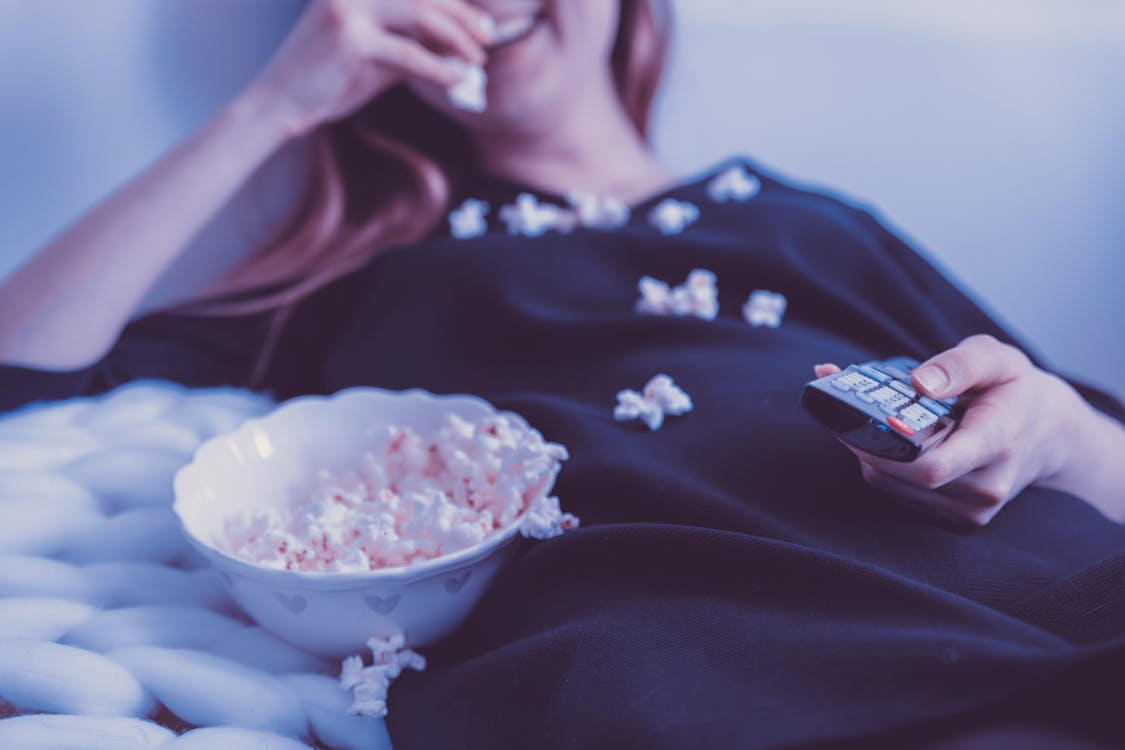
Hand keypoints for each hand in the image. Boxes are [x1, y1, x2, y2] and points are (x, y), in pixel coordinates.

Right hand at [242, 0, 494, 138]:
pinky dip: (439, 66)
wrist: (280, 104)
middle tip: (489, 36)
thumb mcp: (376, 58)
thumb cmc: (328, 81)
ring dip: (456, 37)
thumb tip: (456, 46)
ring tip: (478, 57)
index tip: (482, 22)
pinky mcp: (349, 39)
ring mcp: (348, 8)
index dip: (453, 3)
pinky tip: (458, 78)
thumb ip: (410, 44)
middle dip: (463, 15)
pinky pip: (408, 52)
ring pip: (420, 15)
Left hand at [816, 335, 1095, 525]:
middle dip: (864, 442)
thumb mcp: (997, 358)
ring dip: (868, 454)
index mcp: (997, 443)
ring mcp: (972, 510)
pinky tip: (888, 442)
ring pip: (892, 487)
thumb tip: (919, 382)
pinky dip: (883, 467)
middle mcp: (986, 487)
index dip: (885, 450)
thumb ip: (959, 364)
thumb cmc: (1016, 390)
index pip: (933, 467)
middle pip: (902, 476)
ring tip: (866, 419)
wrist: (1049, 434)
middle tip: (843, 406)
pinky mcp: (958, 520)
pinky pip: (900, 495)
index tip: (859, 420)